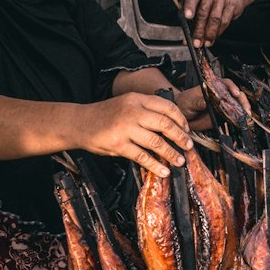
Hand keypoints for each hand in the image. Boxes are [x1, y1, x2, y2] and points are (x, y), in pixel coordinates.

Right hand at [76, 92, 191, 176]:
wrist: (80, 123)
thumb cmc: (106, 115)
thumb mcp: (127, 104)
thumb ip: (146, 110)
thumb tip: (172, 125)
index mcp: (137, 99)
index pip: (166, 107)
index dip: (180, 119)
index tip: (187, 129)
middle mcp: (132, 111)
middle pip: (165, 124)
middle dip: (180, 137)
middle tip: (189, 146)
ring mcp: (125, 128)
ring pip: (156, 142)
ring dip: (171, 153)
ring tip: (180, 161)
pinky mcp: (118, 145)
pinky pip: (142, 157)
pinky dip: (155, 165)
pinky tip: (164, 170)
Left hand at [175, 76, 247, 132]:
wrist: (181, 114)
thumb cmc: (184, 103)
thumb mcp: (190, 101)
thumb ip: (200, 101)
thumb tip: (210, 101)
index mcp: (212, 87)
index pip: (226, 84)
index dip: (233, 88)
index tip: (236, 93)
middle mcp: (219, 95)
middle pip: (235, 95)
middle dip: (242, 101)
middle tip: (245, 108)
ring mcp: (222, 106)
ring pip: (236, 106)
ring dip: (243, 110)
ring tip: (246, 115)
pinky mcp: (222, 116)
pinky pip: (232, 117)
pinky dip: (238, 119)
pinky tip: (241, 121)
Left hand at [183, 0, 245, 46]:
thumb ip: (190, 13)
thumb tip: (185, 33)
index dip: (189, 7)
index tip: (187, 16)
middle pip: (203, 12)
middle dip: (199, 30)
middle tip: (196, 41)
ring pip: (215, 19)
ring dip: (209, 34)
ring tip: (206, 42)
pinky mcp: (232, 5)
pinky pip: (224, 21)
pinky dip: (218, 32)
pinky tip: (214, 37)